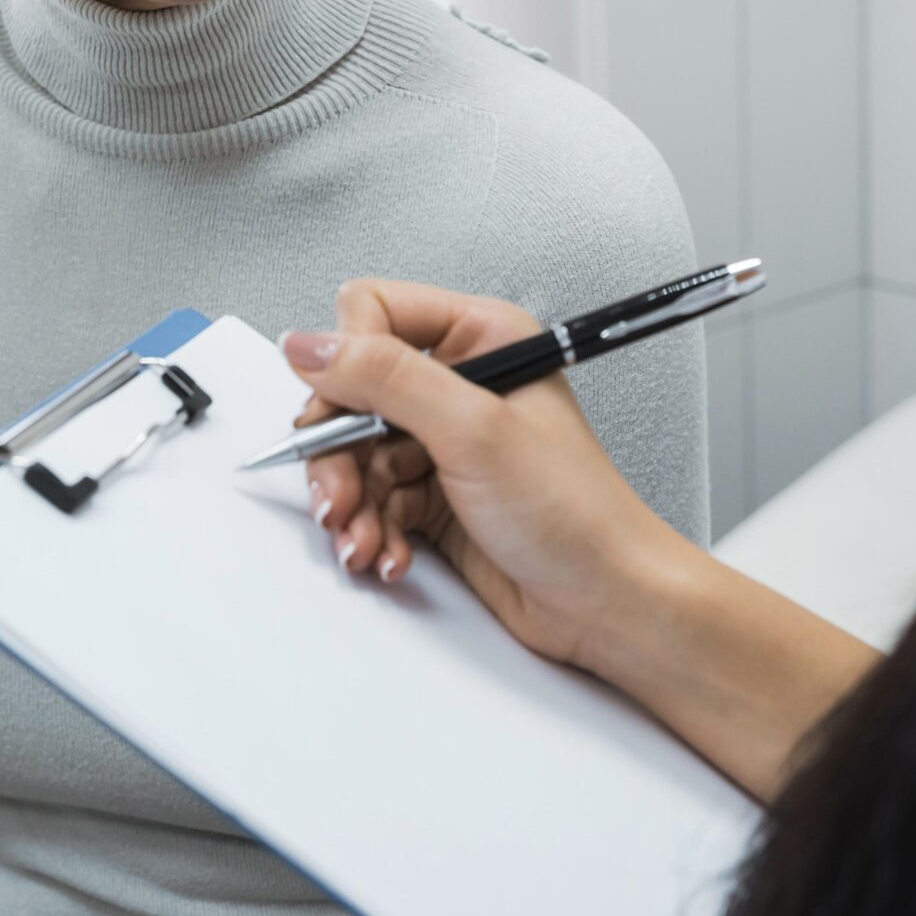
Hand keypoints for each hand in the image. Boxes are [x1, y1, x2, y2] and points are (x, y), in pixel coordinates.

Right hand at [286, 280, 688, 671]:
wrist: (605, 600)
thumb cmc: (576, 512)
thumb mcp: (474, 429)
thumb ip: (387, 379)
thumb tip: (309, 346)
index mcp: (483, 339)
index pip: (375, 314)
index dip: (348, 363)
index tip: (341, 414)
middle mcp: (461, 385)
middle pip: (353, 393)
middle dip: (339, 453)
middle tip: (339, 495)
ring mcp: (446, 443)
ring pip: (356, 454)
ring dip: (352, 504)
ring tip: (365, 538)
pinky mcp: (436, 496)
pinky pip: (373, 501)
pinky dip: (371, 531)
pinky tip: (388, 554)